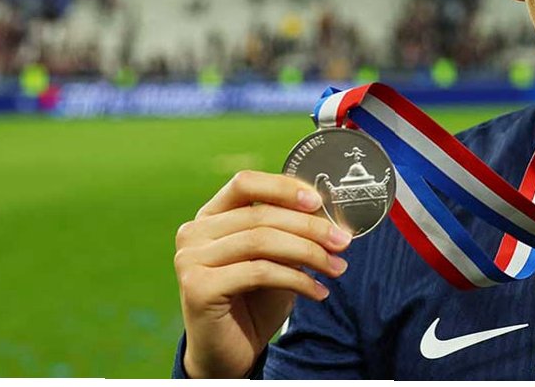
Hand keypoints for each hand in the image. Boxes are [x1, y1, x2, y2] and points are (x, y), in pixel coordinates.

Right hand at [174, 170, 353, 377]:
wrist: (229, 351)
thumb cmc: (255, 299)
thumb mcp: (276, 258)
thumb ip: (290, 232)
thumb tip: (331, 216)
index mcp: (211, 216)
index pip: (245, 183)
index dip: (283, 187)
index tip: (319, 201)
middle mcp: (194, 232)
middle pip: (260, 215)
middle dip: (310, 227)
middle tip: (344, 241)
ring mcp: (191, 259)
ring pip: (262, 241)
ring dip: (309, 253)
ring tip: (337, 268)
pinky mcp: (198, 287)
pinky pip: (259, 272)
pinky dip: (297, 280)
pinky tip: (319, 292)